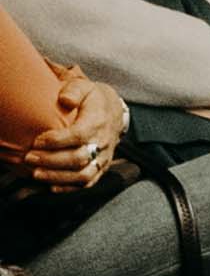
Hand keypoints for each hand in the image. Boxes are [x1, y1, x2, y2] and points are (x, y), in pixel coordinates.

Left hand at [7, 70, 123, 194]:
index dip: (56, 141)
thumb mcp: (85, 87)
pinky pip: (88, 182)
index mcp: (98, 121)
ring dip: (58, 177)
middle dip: (51, 160)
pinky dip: (70, 188)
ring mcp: (103, 157)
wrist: (115, 111)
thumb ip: (74, 90)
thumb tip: (64, 99)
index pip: (79, 135)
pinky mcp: (101, 167)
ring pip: (83, 174)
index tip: (37, 140)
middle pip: (78, 158)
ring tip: (36, 174)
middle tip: (29, 157)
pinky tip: (51, 187)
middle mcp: (103, 141)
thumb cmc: (93, 99)